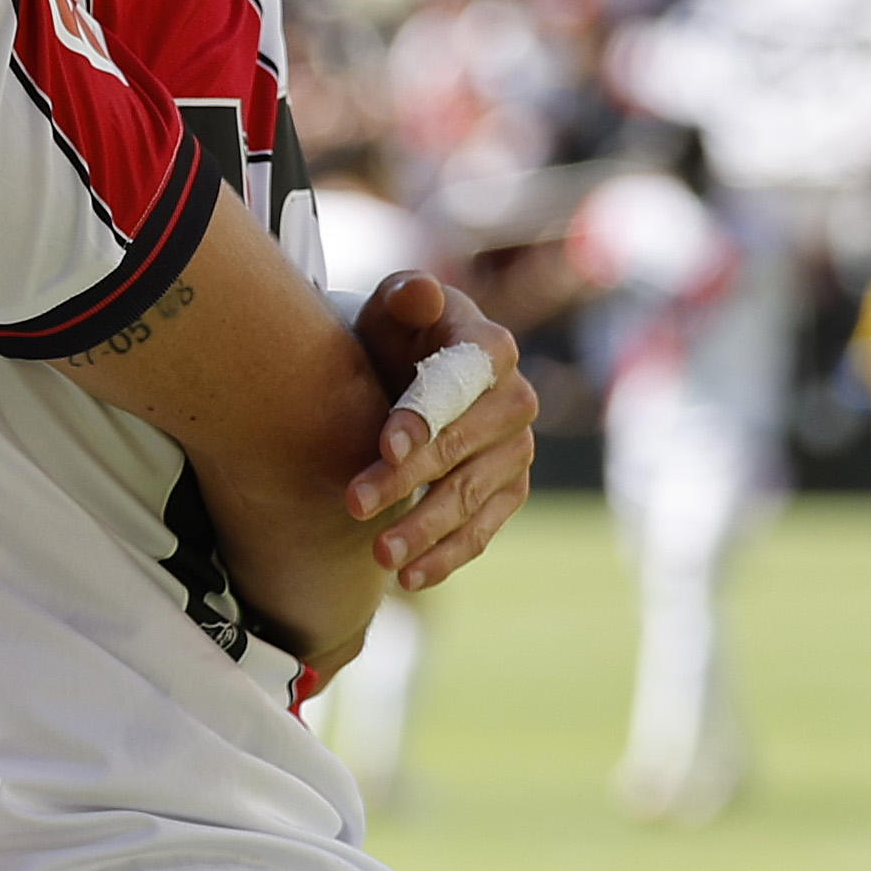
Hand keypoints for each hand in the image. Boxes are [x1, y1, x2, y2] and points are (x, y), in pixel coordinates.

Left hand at [337, 273, 534, 590]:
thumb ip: (404, 297)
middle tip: (354, 504)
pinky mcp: (508, 490)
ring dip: (425, 528)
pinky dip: (447, 556)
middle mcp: (516, 399)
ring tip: (378, 554)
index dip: (430, 412)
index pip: (468, 379)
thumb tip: (419, 293)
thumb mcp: (391, 308)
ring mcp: (516, 450)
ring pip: (472, 495)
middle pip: (465, 446)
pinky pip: (482, 529)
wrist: (402, 373)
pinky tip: (408, 577)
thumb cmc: (395, 335)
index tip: (387, 444)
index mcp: (490, 346)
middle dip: (409, 479)